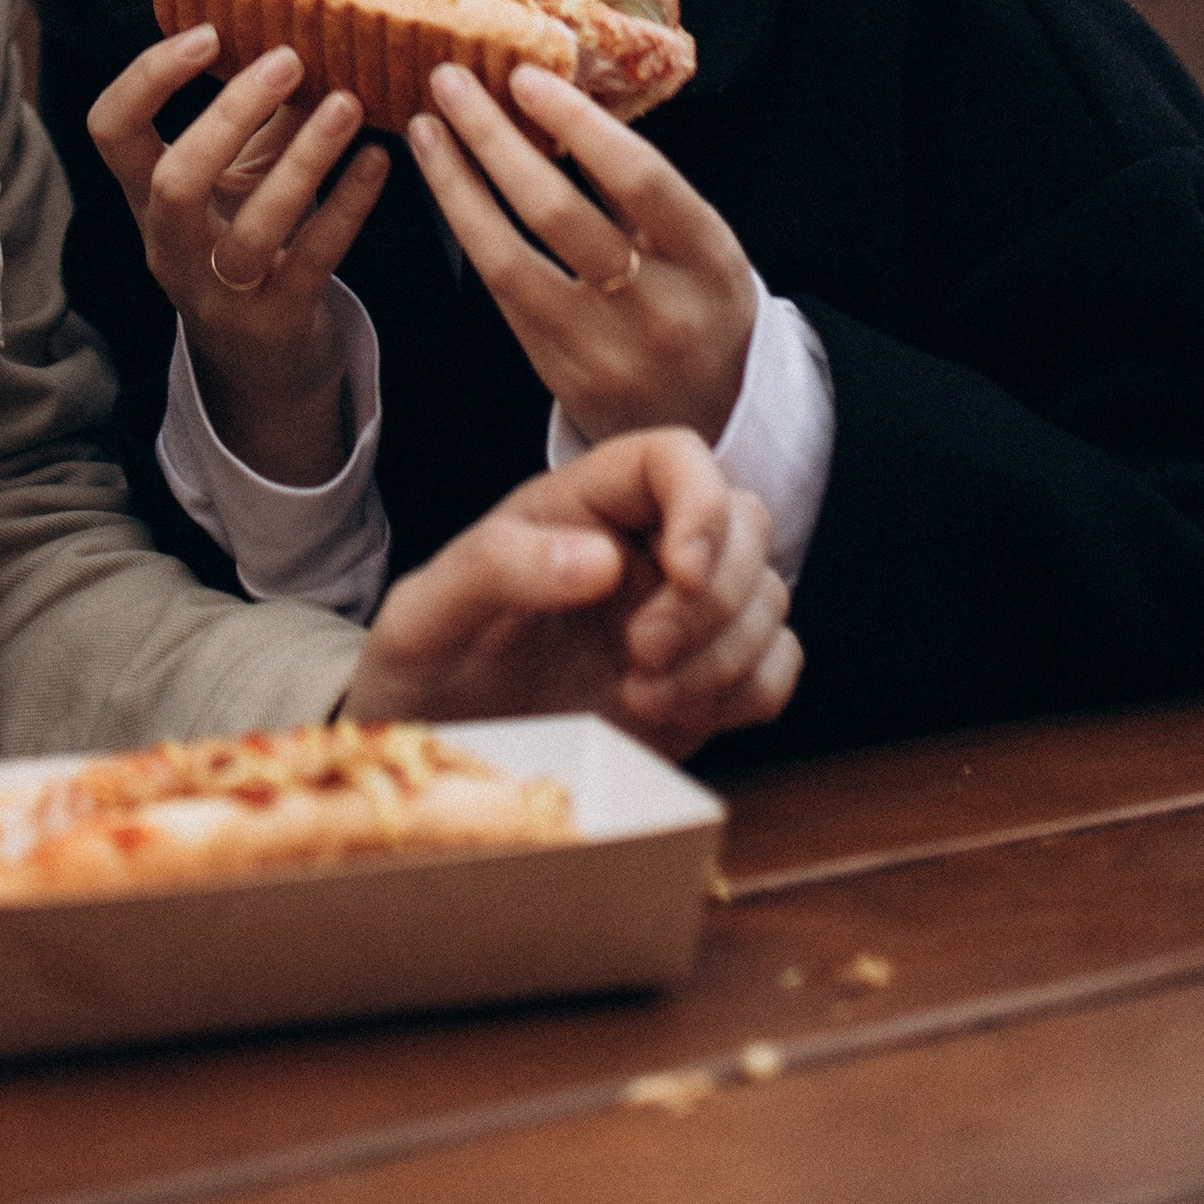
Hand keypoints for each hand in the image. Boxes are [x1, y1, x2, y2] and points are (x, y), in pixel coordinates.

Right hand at [88, 21, 389, 485]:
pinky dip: (348, 207)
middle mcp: (170, 247)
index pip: (111, 131)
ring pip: (252, 228)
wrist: (264, 366)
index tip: (207, 32)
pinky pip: (313, 261)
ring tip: (349, 103)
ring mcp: (219, 293)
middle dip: (229, 115)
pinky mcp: (276, 321)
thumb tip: (289, 20)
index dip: (148, 78)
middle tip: (289, 59)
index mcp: (146, 198)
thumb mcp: (235, 177)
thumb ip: (254, 114)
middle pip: (175, 181)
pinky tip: (379, 161)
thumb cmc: (249, 241)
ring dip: (304, 159)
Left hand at [341, 429, 798, 759]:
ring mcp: (679, 612)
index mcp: (577, 503)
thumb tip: (601, 559)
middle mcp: (640, 546)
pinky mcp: (705, 677)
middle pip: (745, 521)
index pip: (675, 455)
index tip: (682, 569)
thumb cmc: (425, 664)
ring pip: (769, 594)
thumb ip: (496, 568)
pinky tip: (679, 712)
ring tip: (642, 697)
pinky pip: (778, 662)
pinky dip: (752, 689)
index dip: (701, 502)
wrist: (436, 748)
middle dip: (714, 595)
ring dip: (726, 652)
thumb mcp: (426, 613)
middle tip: (640, 656)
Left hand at [407, 61, 756, 445]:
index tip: (526, 76)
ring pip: (509, 261)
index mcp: (710, 262)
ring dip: (457, 186)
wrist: (719, 430)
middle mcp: (658, 310)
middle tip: (450, 81)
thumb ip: (642, 190)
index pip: (639, 178)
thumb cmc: (705, 311)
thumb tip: (567, 100)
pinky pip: (502, 296)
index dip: (578, 122)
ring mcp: (604, 352)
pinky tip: (447, 190)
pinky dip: (470, 233)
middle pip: (557, 214)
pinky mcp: (561, 378)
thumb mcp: (703, 249)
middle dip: (493, 139)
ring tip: (426, 129)